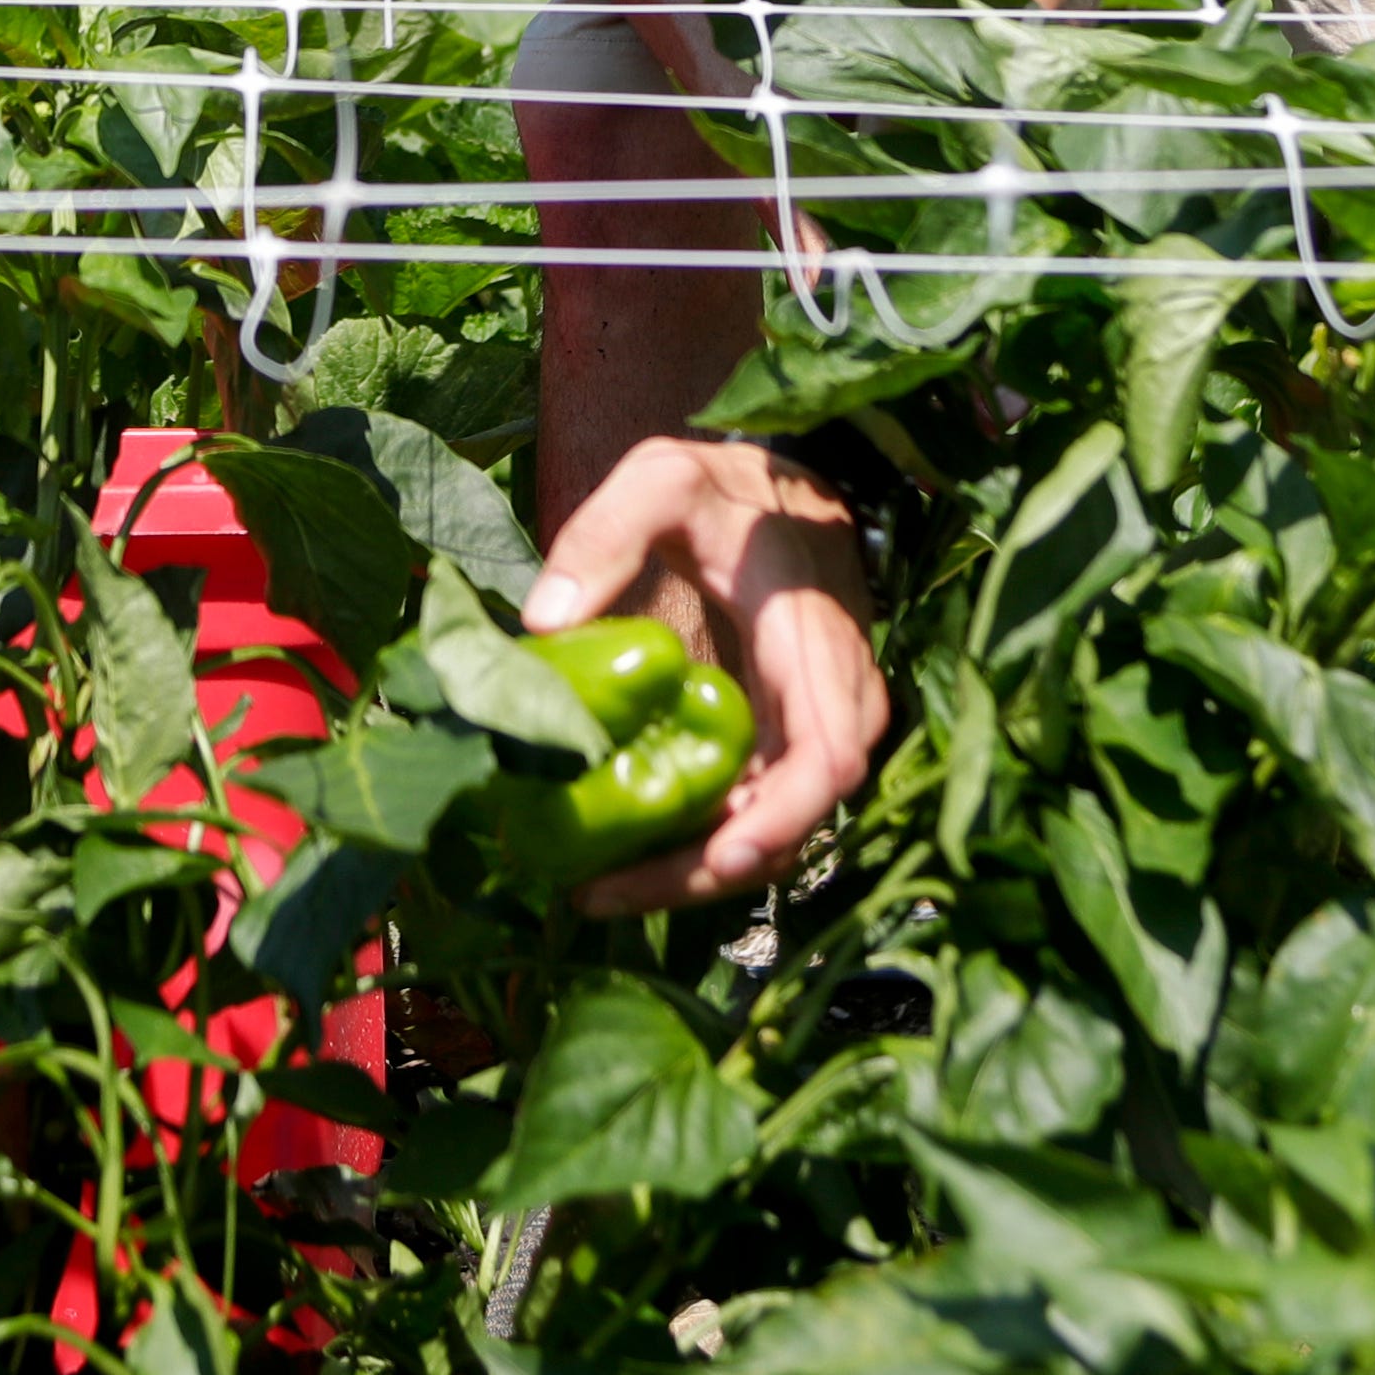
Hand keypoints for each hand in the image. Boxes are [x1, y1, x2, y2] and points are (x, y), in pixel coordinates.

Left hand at [522, 433, 886, 916]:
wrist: (788, 494)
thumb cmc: (728, 490)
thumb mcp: (663, 480)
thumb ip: (605, 535)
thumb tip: (541, 623)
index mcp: (815, 647)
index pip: (828, 757)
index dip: (784, 817)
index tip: (723, 857)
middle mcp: (833, 706)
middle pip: (792, 824)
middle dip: (703, 872)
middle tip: (601, 893)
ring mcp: (812, 733)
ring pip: (770, 835)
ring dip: (689, 873)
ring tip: (591, 889)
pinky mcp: (784, 748)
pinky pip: (751, 816)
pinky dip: (693, 846)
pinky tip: (618, 859)